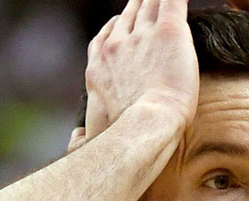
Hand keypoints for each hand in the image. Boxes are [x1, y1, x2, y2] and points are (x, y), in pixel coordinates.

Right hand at [82, 0, 198, 142]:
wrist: (148, 125)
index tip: (119, 24)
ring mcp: (142, 37)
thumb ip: (82, 136)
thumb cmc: (124, 138)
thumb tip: (75, 137)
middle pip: (128, 18)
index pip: (104, 40)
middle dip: (135, 8)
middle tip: (142, 2)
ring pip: (148, 6)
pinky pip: (172, 2)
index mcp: (100, 68)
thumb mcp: (94, 135)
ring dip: (153, 0)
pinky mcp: (169, 32)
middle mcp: (118, 47)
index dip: (114, 29)